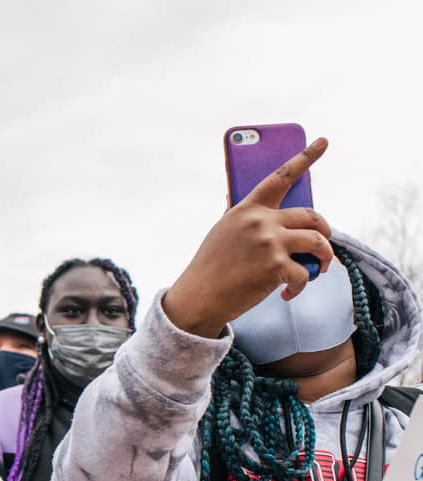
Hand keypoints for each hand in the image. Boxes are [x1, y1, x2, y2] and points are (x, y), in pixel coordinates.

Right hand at [163, 138, 333, 338]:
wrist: (199, 297)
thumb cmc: (210, 267)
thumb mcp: (222, 232)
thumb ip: (241, 216)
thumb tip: (242, 199)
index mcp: (247, 209)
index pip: (281, 177)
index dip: (305, 157)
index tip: (323, 141)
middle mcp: (261, 221)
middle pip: (311, 216)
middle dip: (325, 231)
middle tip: (324, 244)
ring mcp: (270, 243)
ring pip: (318, 242)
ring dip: (325, 256)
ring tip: (319, 268)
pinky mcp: (276, 267)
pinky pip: (304, 274)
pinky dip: (301, 286)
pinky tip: (288, 293)